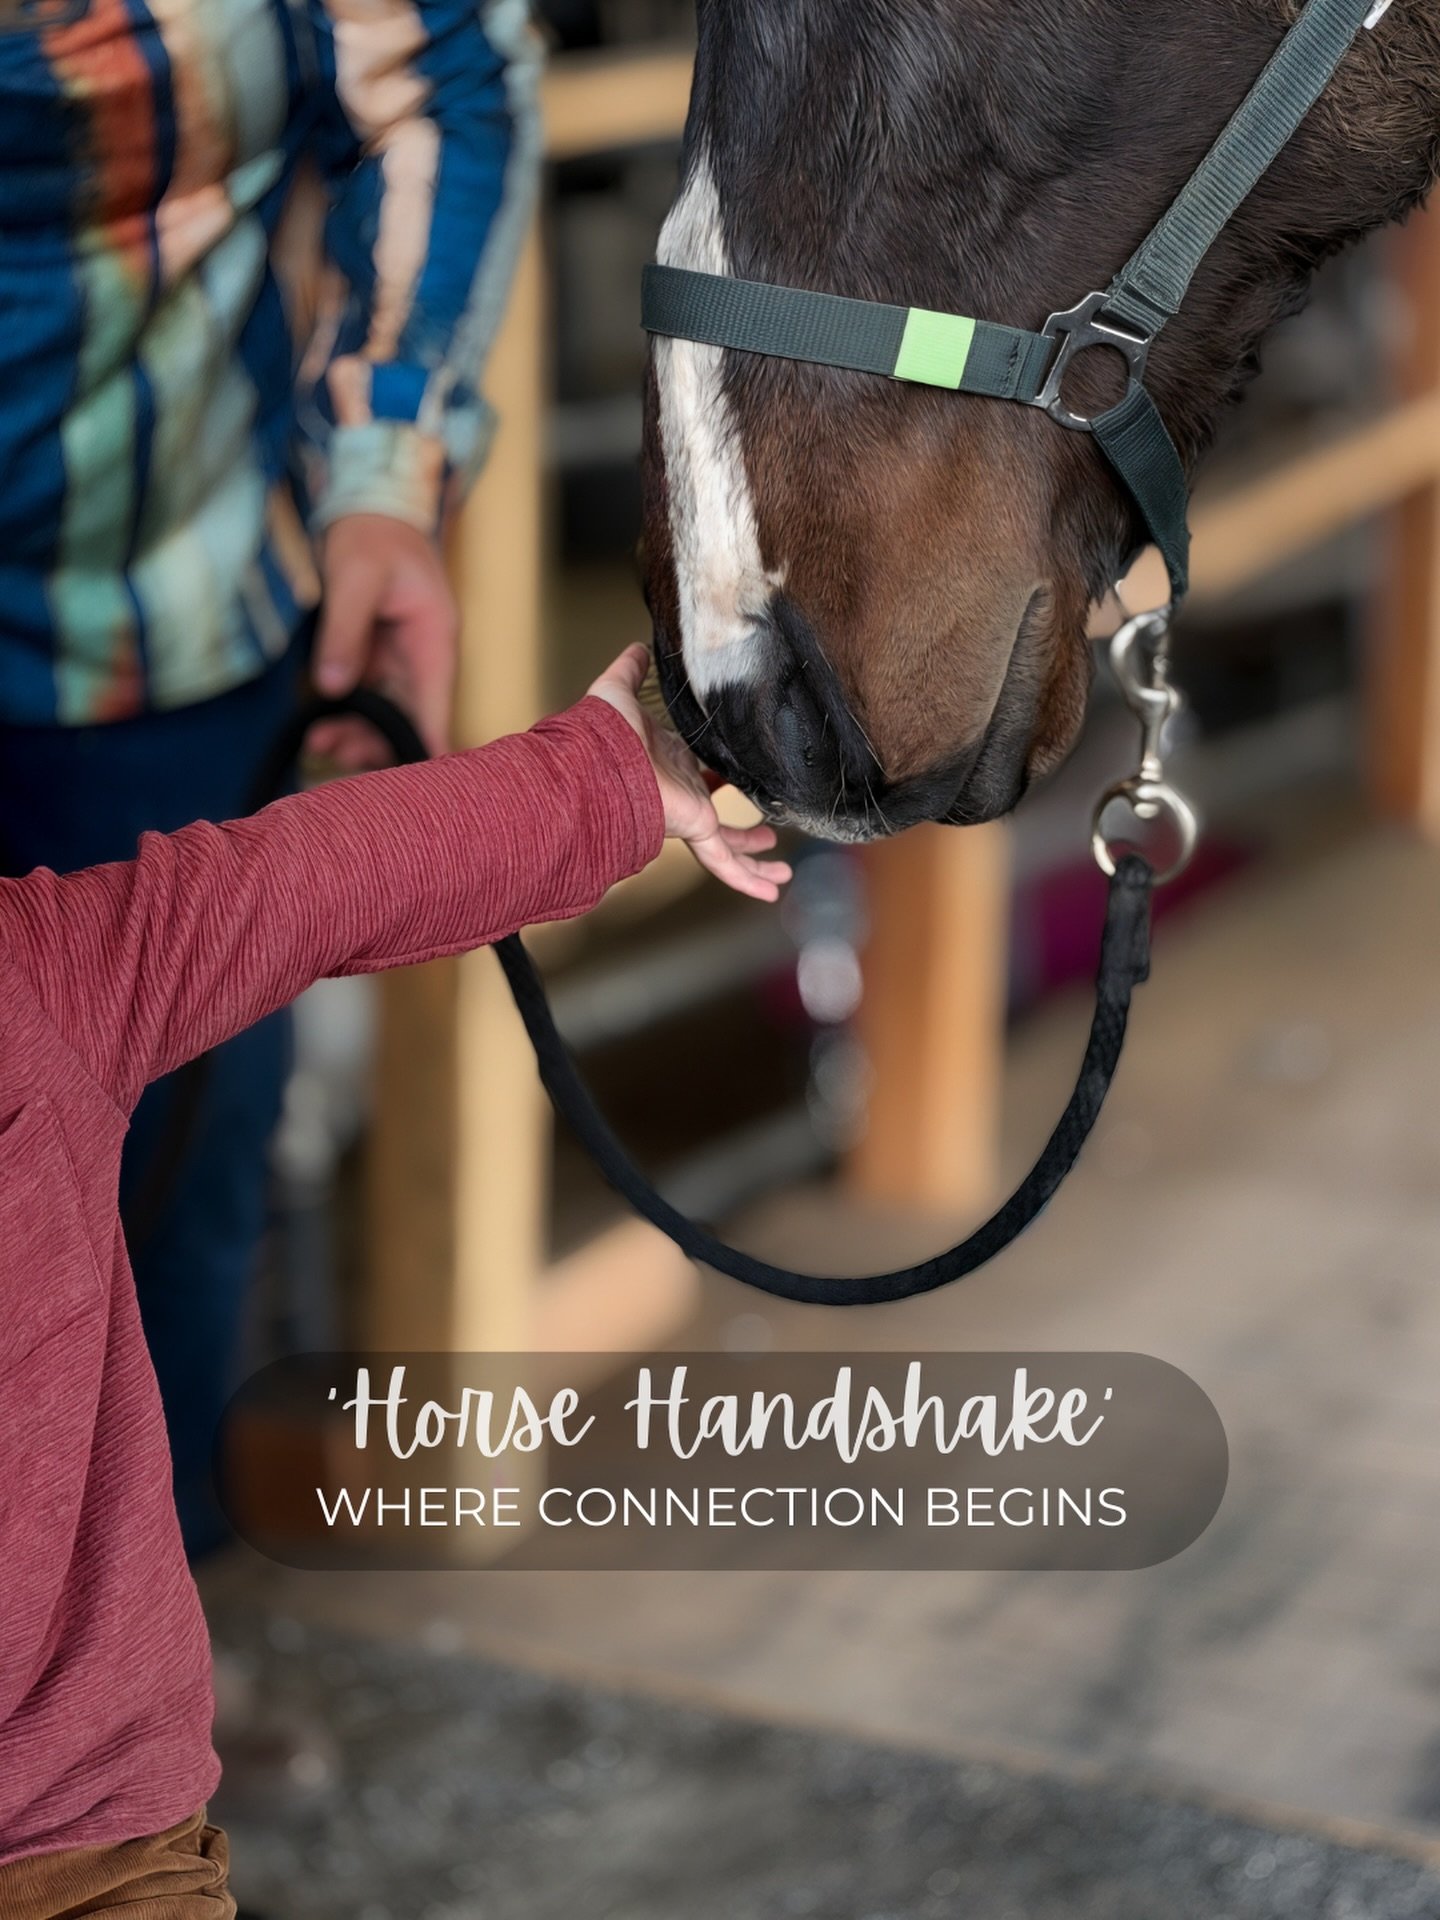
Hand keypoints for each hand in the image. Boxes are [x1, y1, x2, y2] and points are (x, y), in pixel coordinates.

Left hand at [310, 514, 458, 767]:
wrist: (371, 507)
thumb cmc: (373, 535)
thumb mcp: (356, 576)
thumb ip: (345, 631)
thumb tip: (333, 687)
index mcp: (434, 640)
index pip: (436, 706)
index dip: (429, 747)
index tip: (421, 788)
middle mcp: (422, 659)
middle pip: (410, 719)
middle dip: (377, 744)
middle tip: (334, 754)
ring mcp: (400, 661)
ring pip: (386, 715)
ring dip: (358, 733)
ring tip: (318, 742)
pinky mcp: (377, 659)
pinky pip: (366, 699)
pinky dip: (346, 715)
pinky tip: (319, 726)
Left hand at [589, 645, 792, 902]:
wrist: (596, 763)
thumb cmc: (601, 734)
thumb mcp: (619, 691)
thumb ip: (631, 670)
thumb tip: (637, 647)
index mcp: (670, 766)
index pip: (700, 776)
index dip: (718, 779)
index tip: (731, 779)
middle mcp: (683, 794)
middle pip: (719, 820)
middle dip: (743, 834)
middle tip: (763, 838)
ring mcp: (690, 816)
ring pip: (729, 848)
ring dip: (753, 862)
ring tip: (779, 874)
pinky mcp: (695, 830)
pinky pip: (725, 863)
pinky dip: (748, 879)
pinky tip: (771, 893)